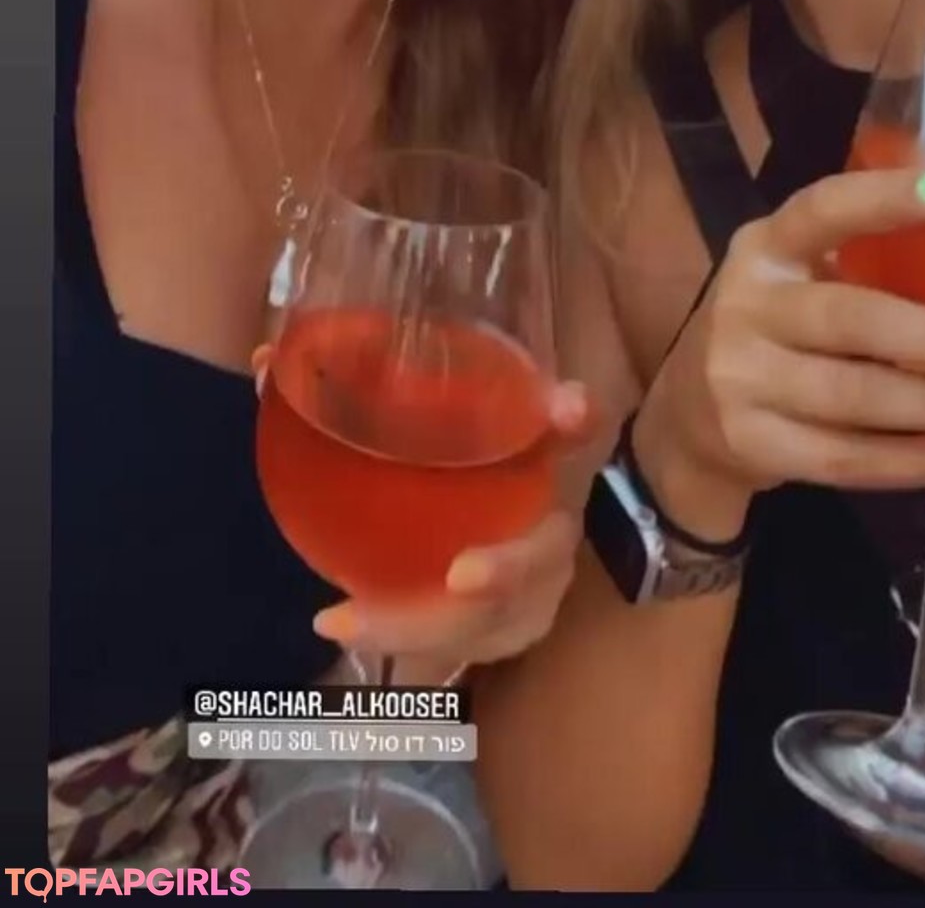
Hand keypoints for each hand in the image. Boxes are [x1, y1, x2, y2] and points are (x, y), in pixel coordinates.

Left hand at [252, 344, 599, 669]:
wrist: (458, 551)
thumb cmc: (434, 472)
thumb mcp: (403, 434)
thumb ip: (341, 393)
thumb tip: (267, 356)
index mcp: (534, 456)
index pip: (576, 430)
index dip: (577, 420)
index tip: (567, 405)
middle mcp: (548, 522)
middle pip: (547, 549)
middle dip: (511, 566)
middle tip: (460, 576)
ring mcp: (533, 590)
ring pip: (493, 618)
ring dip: (427, 622)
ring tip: (350, 620)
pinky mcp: (501, 633)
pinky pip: (453, 648)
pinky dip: (394, 636)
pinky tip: (336, 621)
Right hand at [638, 165, 924, 520]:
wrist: (683, 422)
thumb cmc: (772, 333)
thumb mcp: (797, 278)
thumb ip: (871, 262)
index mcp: (765, 246)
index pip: (828, 208)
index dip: (898, 196)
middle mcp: (747, 304)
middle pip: (858, 320)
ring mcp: (741, 379)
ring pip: (861, 399)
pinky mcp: (751, 444)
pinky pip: (850, 460)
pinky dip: (924, 462)